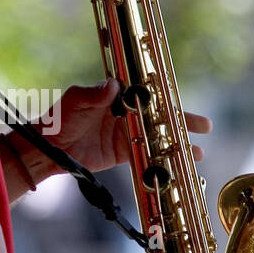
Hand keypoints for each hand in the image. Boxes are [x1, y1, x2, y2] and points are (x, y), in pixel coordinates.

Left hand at [31, 77, 212, 176]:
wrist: (49, 149)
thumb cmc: (59, 118)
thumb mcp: (75, 101)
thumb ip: (94, 94)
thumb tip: (113, 85)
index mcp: (118, 96)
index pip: (147, 94)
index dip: (166, 97)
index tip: (181, 101)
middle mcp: (127, 113)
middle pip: (160, 115)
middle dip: (182, 121)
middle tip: (204, 126)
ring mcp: (128, 134)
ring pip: (158, 137)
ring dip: (177, 144)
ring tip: (198, 152)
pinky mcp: (124, 153)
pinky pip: (147, 156)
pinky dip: (163, 161)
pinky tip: (178, 167)